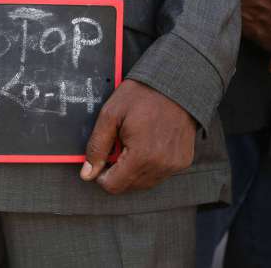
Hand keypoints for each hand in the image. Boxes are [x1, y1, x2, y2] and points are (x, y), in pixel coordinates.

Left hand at [80, 80, 196, 193]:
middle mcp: (161, 165)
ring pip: (144, 183)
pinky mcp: (182, 161)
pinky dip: (148, 166)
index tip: (102, 159)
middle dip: (117, 171)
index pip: (113, 186)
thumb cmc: (142, 95)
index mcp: (141, 156)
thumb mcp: (110, 115)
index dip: (101, 175)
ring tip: (132, 144)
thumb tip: (87, 173)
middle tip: (118, 146)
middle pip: (128, 187)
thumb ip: (97, 147)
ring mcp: (174, 165)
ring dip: (133, 170)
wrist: (176, 83)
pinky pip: (159, 174)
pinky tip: (146, 145)